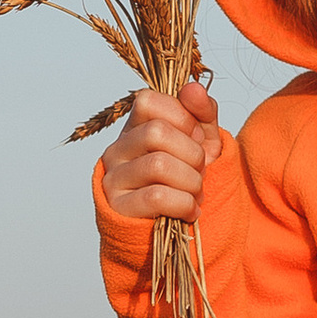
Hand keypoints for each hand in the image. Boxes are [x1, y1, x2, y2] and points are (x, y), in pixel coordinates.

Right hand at [96, 83, 222, 222]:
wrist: (174, 229)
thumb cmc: (185, 178)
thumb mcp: (202, 142)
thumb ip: (202, 112)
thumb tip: (193, 88)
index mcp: (135, 127)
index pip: (147, 101)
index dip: (182, 117)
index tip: (196, 138)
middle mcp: (117, 149)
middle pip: (156, 133)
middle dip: (192, 154)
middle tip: (199, 170)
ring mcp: (114, 178)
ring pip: (158, 165)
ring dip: (191, 182)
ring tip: (196, 192)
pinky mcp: (118, 208)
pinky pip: (156, 197)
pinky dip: (184, 204)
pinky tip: (191, 210)